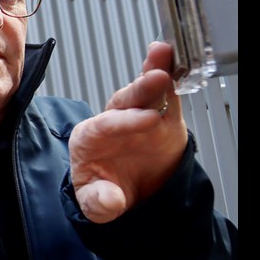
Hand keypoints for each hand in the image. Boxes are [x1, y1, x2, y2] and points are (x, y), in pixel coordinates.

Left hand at [69, 42, 188, 222]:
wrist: (125, 193)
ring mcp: (137, 116)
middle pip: (124, 101)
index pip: (105, 125)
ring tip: (163, 54)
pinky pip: (164, 94)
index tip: (149, 121)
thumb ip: (98, 202)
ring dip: (153, 72)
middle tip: (157, 79)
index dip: (126, 122)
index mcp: (89, 138)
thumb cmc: (104, 192)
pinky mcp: (161, 116)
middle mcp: (112, 122)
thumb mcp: (95, 204)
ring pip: (144, 91)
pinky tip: (170, 57)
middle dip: (141, 90)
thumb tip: (110, 200)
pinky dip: (168, 75)